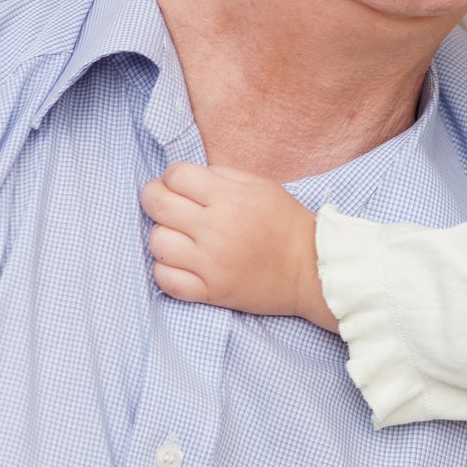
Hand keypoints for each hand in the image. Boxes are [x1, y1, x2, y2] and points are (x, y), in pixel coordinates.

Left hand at [140, 163, 337, 331]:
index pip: (175, 175)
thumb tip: (184, 178)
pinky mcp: (210, 291)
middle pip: (157, 204)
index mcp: (230, 198)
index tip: (180, 185)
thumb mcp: (262, 186)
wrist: (312, 269)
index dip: (172, 176)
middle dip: (154, 197)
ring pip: (156, 242)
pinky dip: (165, 269)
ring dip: (162, 235)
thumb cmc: (286, 224)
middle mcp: (216, 229)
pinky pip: (164, 279)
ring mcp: (210, 263)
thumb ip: (222, 176)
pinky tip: (178, 262)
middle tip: (165, 203)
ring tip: (178, 236)